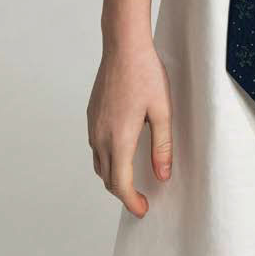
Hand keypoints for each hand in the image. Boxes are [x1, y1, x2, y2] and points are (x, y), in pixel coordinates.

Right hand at [87, 37, 173, 216]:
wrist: (123, 46)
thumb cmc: (145, 74)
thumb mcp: (162, 111)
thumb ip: (162, 146)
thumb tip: (162, 174)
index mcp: (119, 139)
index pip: (120, 184)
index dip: (131, 201)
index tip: (142, 209)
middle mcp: (101, 136)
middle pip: (107, 178)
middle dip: (123, 192)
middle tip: (140, 198)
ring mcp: (93, 125)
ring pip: (99, 163)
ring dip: (113, 176)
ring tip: (131, 178)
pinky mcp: (92, 114)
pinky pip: (95, 146)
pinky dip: (107, 158)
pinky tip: (121, 151)